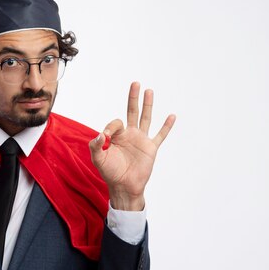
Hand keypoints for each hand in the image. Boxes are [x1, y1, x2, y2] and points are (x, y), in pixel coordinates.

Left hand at [89, 82, 175, 210]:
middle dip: (133, 98)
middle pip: (132, 111)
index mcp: (116, 136)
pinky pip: (160, 135)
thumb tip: (100, 135)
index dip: (110, 127)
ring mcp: (141, 140)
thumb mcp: (98, 159)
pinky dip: (166, 126)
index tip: (105, 138)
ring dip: (148, 105)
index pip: (115, 123)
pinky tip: (172, 116)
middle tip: (135, 83)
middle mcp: (129, 134)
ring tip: (149, 91)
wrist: (124, 186)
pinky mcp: (151, 148)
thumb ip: (96, 146)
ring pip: (146, 118)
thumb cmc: (110, 173)